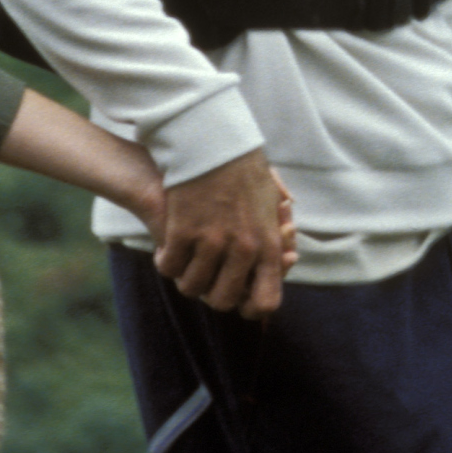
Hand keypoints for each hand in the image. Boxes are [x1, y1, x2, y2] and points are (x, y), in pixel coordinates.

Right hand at [156, 147, 292, 318]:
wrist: (217, 143)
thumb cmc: (245, 171)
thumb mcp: (272, 206)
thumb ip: (275, 239)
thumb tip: (285, 261)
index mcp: (269, 246)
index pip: (265, 302)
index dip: (250, 309)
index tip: (239, 302)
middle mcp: (243, 250)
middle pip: (222, 301)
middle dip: (211, 294)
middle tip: (205, 279)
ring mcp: (212, 242)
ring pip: (192, 286)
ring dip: (185, 278)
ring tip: (184, 264)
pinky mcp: (183, 231)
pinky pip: (169, 266)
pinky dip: (166, 262)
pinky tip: (167, 251)